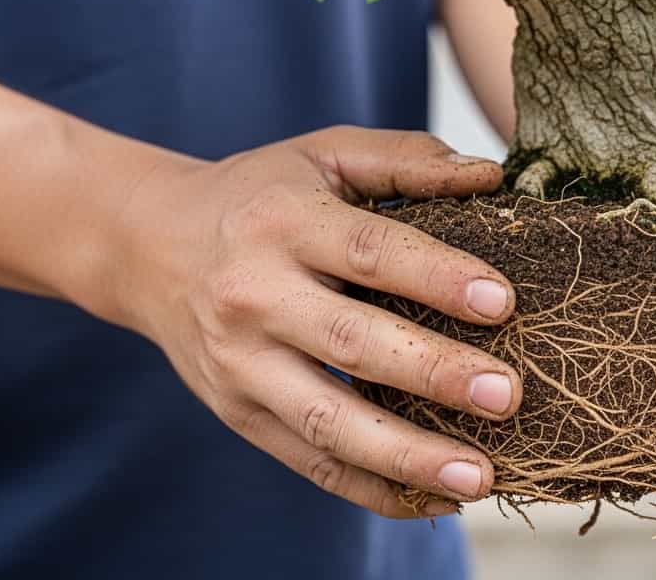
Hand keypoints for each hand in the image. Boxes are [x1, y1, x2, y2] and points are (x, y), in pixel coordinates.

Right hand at [103, 126, 522, 517]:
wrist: (148, 246)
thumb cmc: (261, 195)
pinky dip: (372, 490)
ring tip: (480, 475)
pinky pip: (309, 463)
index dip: (436, 277)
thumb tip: (491, 177)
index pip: (368, 252)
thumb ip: (407, 160)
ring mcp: (242, 365)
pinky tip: (435, 500)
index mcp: (283, 223)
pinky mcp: (239, 414)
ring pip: (329, 421)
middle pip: (352, 343)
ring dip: (407, 455)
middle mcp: (255, 296)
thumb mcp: (325, 154)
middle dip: (434, 373)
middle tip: (507, 394)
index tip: (503, 301)